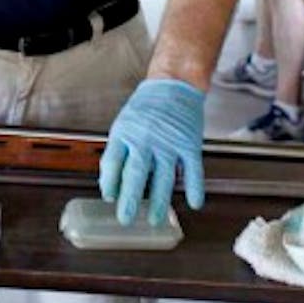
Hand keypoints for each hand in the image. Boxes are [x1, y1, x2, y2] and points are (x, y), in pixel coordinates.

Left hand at [98, 79, 205, 225]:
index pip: (112, 162)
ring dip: (159, 201)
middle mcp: (145, 139)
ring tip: (154, 219)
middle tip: (125, 218)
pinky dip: (195, 188)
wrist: (174, 83)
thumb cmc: (147, 105)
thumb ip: (118, 151)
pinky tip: (195, 203)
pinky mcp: (189, 144)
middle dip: (129, 199)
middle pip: (135, 173)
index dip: (109, 182)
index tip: (109, 198)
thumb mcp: (124, 123)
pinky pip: (193, 170)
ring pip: (163, 177)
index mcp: (125, 132)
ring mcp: (169, 142)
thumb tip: (109, 184)